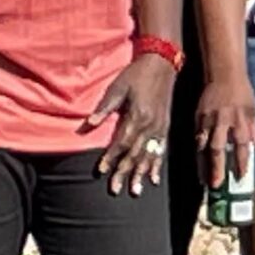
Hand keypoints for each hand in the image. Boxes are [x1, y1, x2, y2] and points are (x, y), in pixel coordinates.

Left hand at [91, 54, 178, 195]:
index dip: (111, 158)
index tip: (101, 171)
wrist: (162, 63)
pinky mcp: (165, 127)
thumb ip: (105, 107)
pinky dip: (157, 165)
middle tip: (116, 189)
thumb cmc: (136, 74)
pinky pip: (161, 150)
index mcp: (138, 116)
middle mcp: (150, 125)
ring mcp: (160, 128)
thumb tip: (89, 124)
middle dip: (124, 172)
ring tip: (136, 190)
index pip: (122, 142)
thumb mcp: (118, 87)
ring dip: (142, 174)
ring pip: (149, 156)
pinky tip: (154, 179)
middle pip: (135, 154)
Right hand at [196, 74, 254, 188]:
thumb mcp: (253, 109)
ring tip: (204, 180)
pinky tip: (198, 163)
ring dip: (203, 164)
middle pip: (218, 148)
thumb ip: (254, 130)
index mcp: (240, 120)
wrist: (224, 74)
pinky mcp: (198, 118)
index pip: (242, 145)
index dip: (242, 161)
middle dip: (217, 167)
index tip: (242, 176)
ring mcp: (208, 121)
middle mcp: (223, 122)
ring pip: (204, 146)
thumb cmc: (241, 92)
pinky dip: (197, 153)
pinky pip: (197, 139)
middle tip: (216, 184)